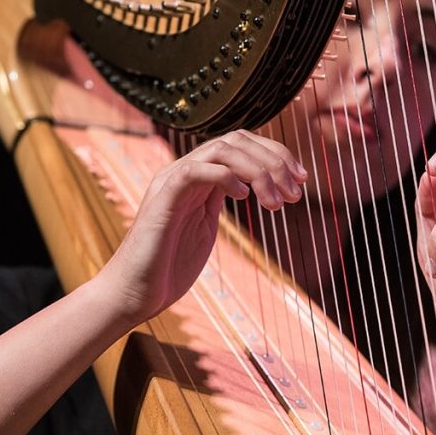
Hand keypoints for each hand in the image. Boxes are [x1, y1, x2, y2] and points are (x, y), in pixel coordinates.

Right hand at [100, 129, 307, 325]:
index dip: (276, 156)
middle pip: (236, 140)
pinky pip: (195, 171)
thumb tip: (248, 188)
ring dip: (258, 171)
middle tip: (296, 192)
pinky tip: (244, 197)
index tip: (302, 180)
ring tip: (276, 202)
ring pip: (221, 149)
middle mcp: (184, 171)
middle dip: (274, 161)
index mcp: (198, 177)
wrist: (133, 294)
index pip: (241, 145)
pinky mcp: (162, 200)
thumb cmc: (167, 267)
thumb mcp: (203, 228)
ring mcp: (171, 182)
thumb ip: (218, 203)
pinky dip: (226, 177)